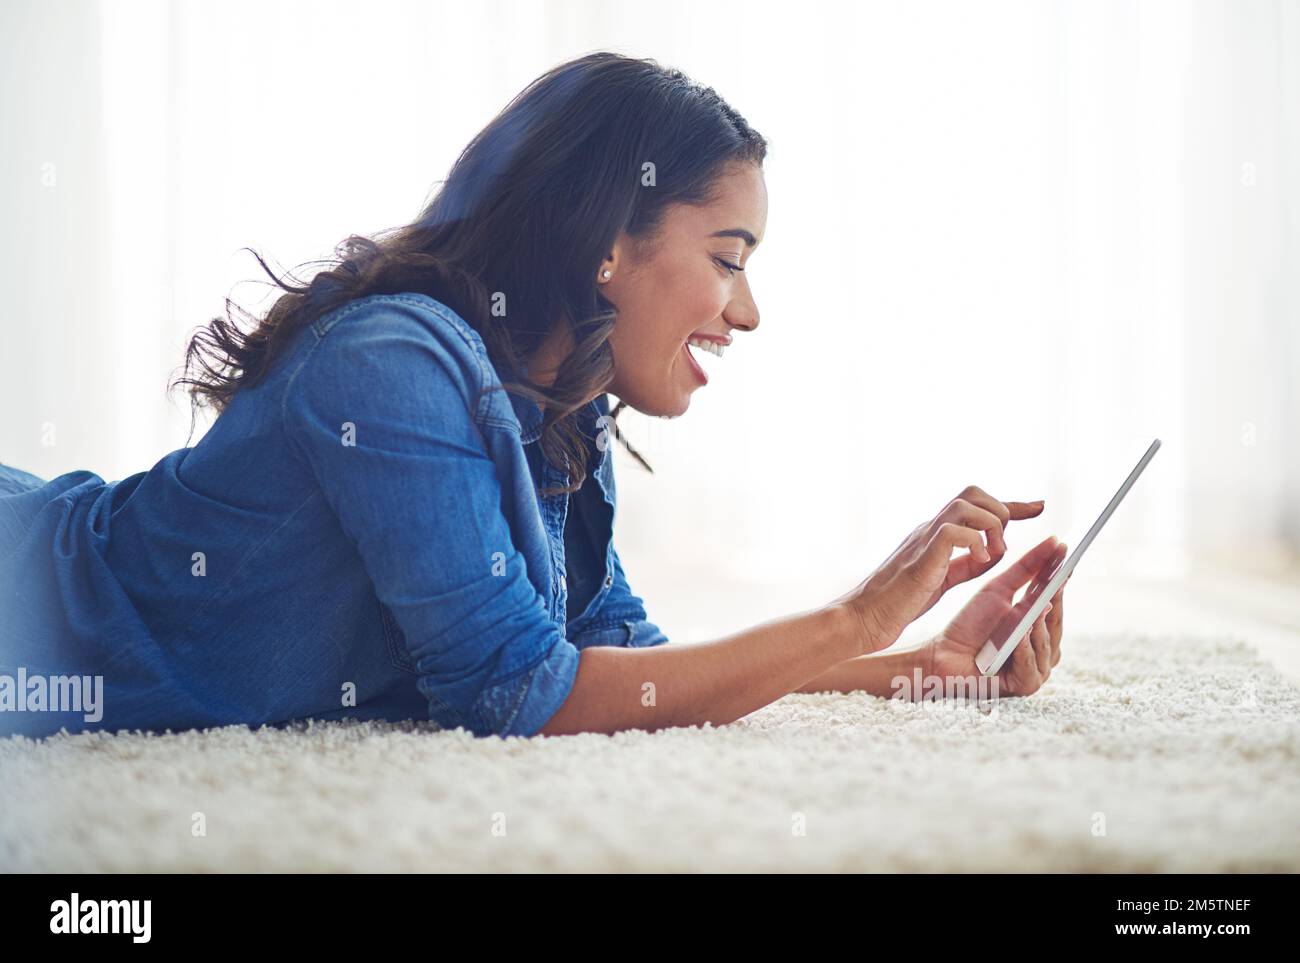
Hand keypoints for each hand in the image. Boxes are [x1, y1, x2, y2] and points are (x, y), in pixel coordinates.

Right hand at [832, 485, 1044, 653]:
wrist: (864, 617)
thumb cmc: (897, 602)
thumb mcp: (941, 579)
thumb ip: (963, 563)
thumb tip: (987, 552)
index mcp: (936, 534)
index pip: (978, 505)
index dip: (1014, 505)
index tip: (1040, 507)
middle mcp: (930, 528)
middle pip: (973, 492)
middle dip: (1000, 513)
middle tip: (999, 548)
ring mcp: (924, 539)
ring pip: (967, 504)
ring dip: (990, 528)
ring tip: (989, 557)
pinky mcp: (922, 556)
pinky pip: (955, 531)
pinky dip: (974, 544)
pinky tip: (976, 563)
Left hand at [923, 534, 1068, 696]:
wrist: (943, 653)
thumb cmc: (971, 624)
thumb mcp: (999, 591)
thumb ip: (1026, 570)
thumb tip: (1055, 544)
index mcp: (1041, 630)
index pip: (1056, 603)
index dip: (1059, 580)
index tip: (1065, 555)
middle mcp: (1044, 651)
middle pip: (1055, 624)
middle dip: (1055, 600)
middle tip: (1058, 577)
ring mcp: (1038, 670)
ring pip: (1045, 645)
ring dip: (1039, 626)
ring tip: (1039, 605)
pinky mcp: (1025, 685)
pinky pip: (1030, 665)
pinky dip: (1025, 649)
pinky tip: (1021, 634)